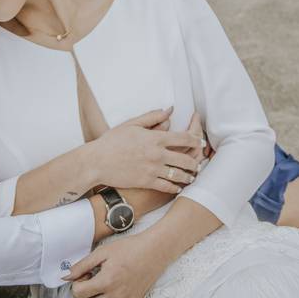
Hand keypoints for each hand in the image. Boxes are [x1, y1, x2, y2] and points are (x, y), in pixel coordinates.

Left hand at [62, 232, 167, 297]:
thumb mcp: (102, 252)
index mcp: (106, 281)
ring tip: (105, 281)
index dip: (78, 283)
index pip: (78, 294)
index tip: (86, 274)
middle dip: (85, 294)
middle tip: (93, 279)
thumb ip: (82, 265)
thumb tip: (66, 277)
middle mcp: (116, 295)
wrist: (154, 251)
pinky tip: (113, 288)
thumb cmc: (129, 248)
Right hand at [86, 108, 202, 193]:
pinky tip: (178, 187)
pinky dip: (175, 187)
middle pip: (186, 159)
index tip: (201, 142)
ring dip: (188, 176)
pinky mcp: (147, 182)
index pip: (184, 138)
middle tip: (199, 163)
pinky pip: (167, 186)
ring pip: (179, 175)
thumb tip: (169, 110)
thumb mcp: (132, 124)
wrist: (97, 161)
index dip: (196, 140)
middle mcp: (157, 154)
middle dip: (195, 162)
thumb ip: (152, 116)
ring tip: (192, 177)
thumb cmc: (112, 141)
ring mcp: (153, 169)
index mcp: (156, 138)